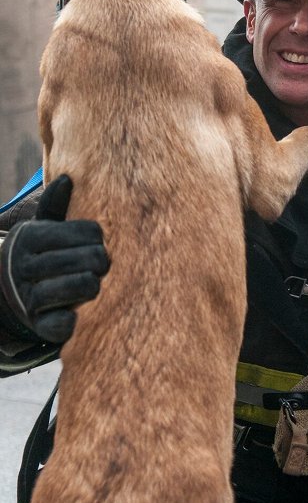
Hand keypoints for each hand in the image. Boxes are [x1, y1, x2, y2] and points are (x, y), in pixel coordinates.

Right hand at [0, 175, 108, 343]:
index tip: (99, 241)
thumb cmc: (39, 253)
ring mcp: (30, 298)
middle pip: (86, 259)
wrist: (8, 292)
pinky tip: (78, 312)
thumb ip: (55, 205)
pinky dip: (74, 318)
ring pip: (78, 287)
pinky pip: (63, 323)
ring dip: (93, 285)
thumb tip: (67, 178)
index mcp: (30, 237)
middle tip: (102, 264)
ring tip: (95, 282)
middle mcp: (26, 267)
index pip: (84, 231)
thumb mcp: (42, 227)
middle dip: (101, 261)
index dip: (98, 237)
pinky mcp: (39, 325)